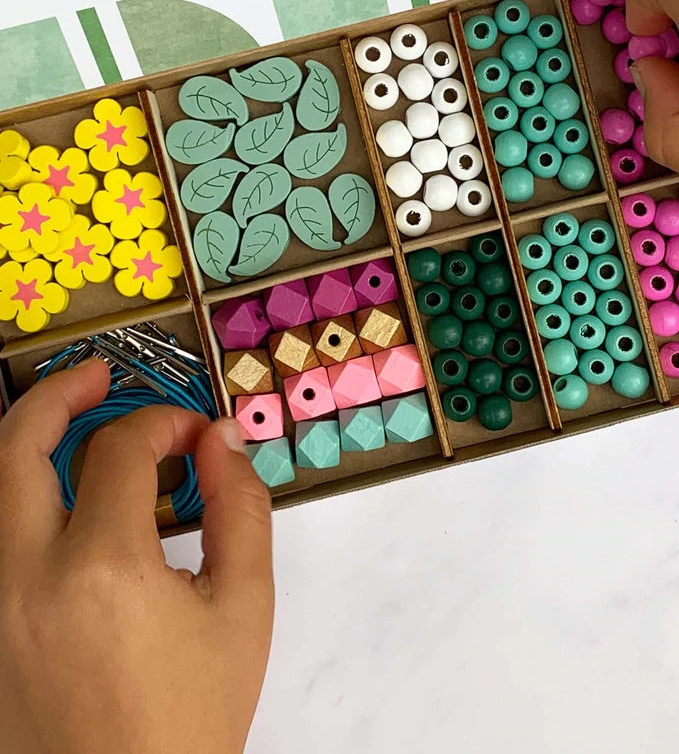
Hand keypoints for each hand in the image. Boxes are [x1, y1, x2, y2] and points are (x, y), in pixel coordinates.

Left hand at [0, 359, 273, 753]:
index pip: (119, 450)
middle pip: (15, 447)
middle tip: (98, 374)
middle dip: (60, 394)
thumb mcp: (244, 607)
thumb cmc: (190, 715)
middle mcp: (23, 580)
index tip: (194, 435)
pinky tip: (57, 499)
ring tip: (69, 421)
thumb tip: (222, 441)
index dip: (163, 423)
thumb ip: (240, 508)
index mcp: (101, 570)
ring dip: (26, 441)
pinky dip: (19, 500)